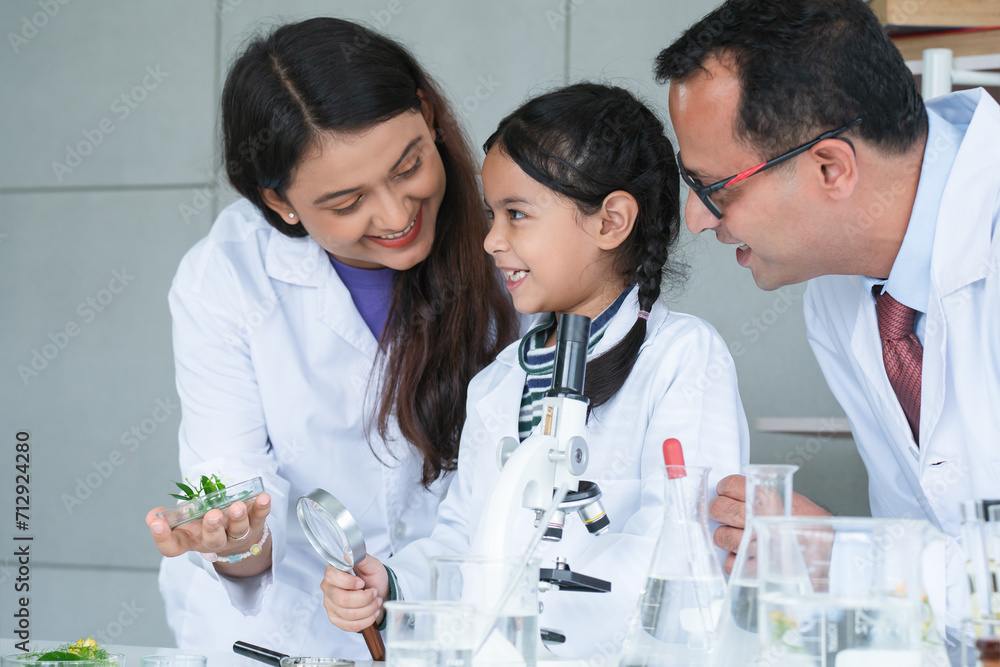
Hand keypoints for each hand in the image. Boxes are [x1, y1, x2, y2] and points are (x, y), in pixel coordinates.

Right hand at [145, 492, 270, 557]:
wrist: (237, 537)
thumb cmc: (204, 526)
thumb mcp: (184, 522)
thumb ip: (170, 518)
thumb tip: (154, 516)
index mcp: (191, 540)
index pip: (173, 547)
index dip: (163, 538)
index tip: (157, 523)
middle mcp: (214, 541)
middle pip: (213, 540)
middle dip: (212, 527)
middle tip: (212, 515)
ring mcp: (236, 534)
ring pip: (238, 530)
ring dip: (238, 518)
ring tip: (237, 506)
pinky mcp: (255, 523)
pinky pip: (259, 516)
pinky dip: (262, 507)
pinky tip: (263, 497)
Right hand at [321, 555, 389, 631]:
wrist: (379, 593)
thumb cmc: (374, 578)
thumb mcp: (372, 565)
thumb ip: (362, 558)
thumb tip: (348, 555)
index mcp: (334, 572)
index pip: (332, 577)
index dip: (348, 582)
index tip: (362, 583)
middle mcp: (328, 589)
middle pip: (342, 599)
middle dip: (364, 598)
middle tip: (375, 593)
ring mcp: (330, 605)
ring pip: (348, 614)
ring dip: (368, 609)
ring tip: (377, 602)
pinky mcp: (336, 619)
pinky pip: (349, 625)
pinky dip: (365, 620)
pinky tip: (372, 613)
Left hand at [709, 475, 829, 574]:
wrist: (831, 553)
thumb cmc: (811, 526)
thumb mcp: (790, 498)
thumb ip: (763, 493)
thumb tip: (737, 493)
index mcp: (767, 496)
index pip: (729, 484)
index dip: (724, 489)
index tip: (727, 493)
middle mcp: (758, 518)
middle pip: (718, 508)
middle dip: (719, 510)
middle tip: (727, 514)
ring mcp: (755, 544)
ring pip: (720, 536)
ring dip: (726, 536)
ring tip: (739, 535)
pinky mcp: (754, 567)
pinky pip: (729, 562)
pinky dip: (734, 560)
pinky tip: (745, 554)